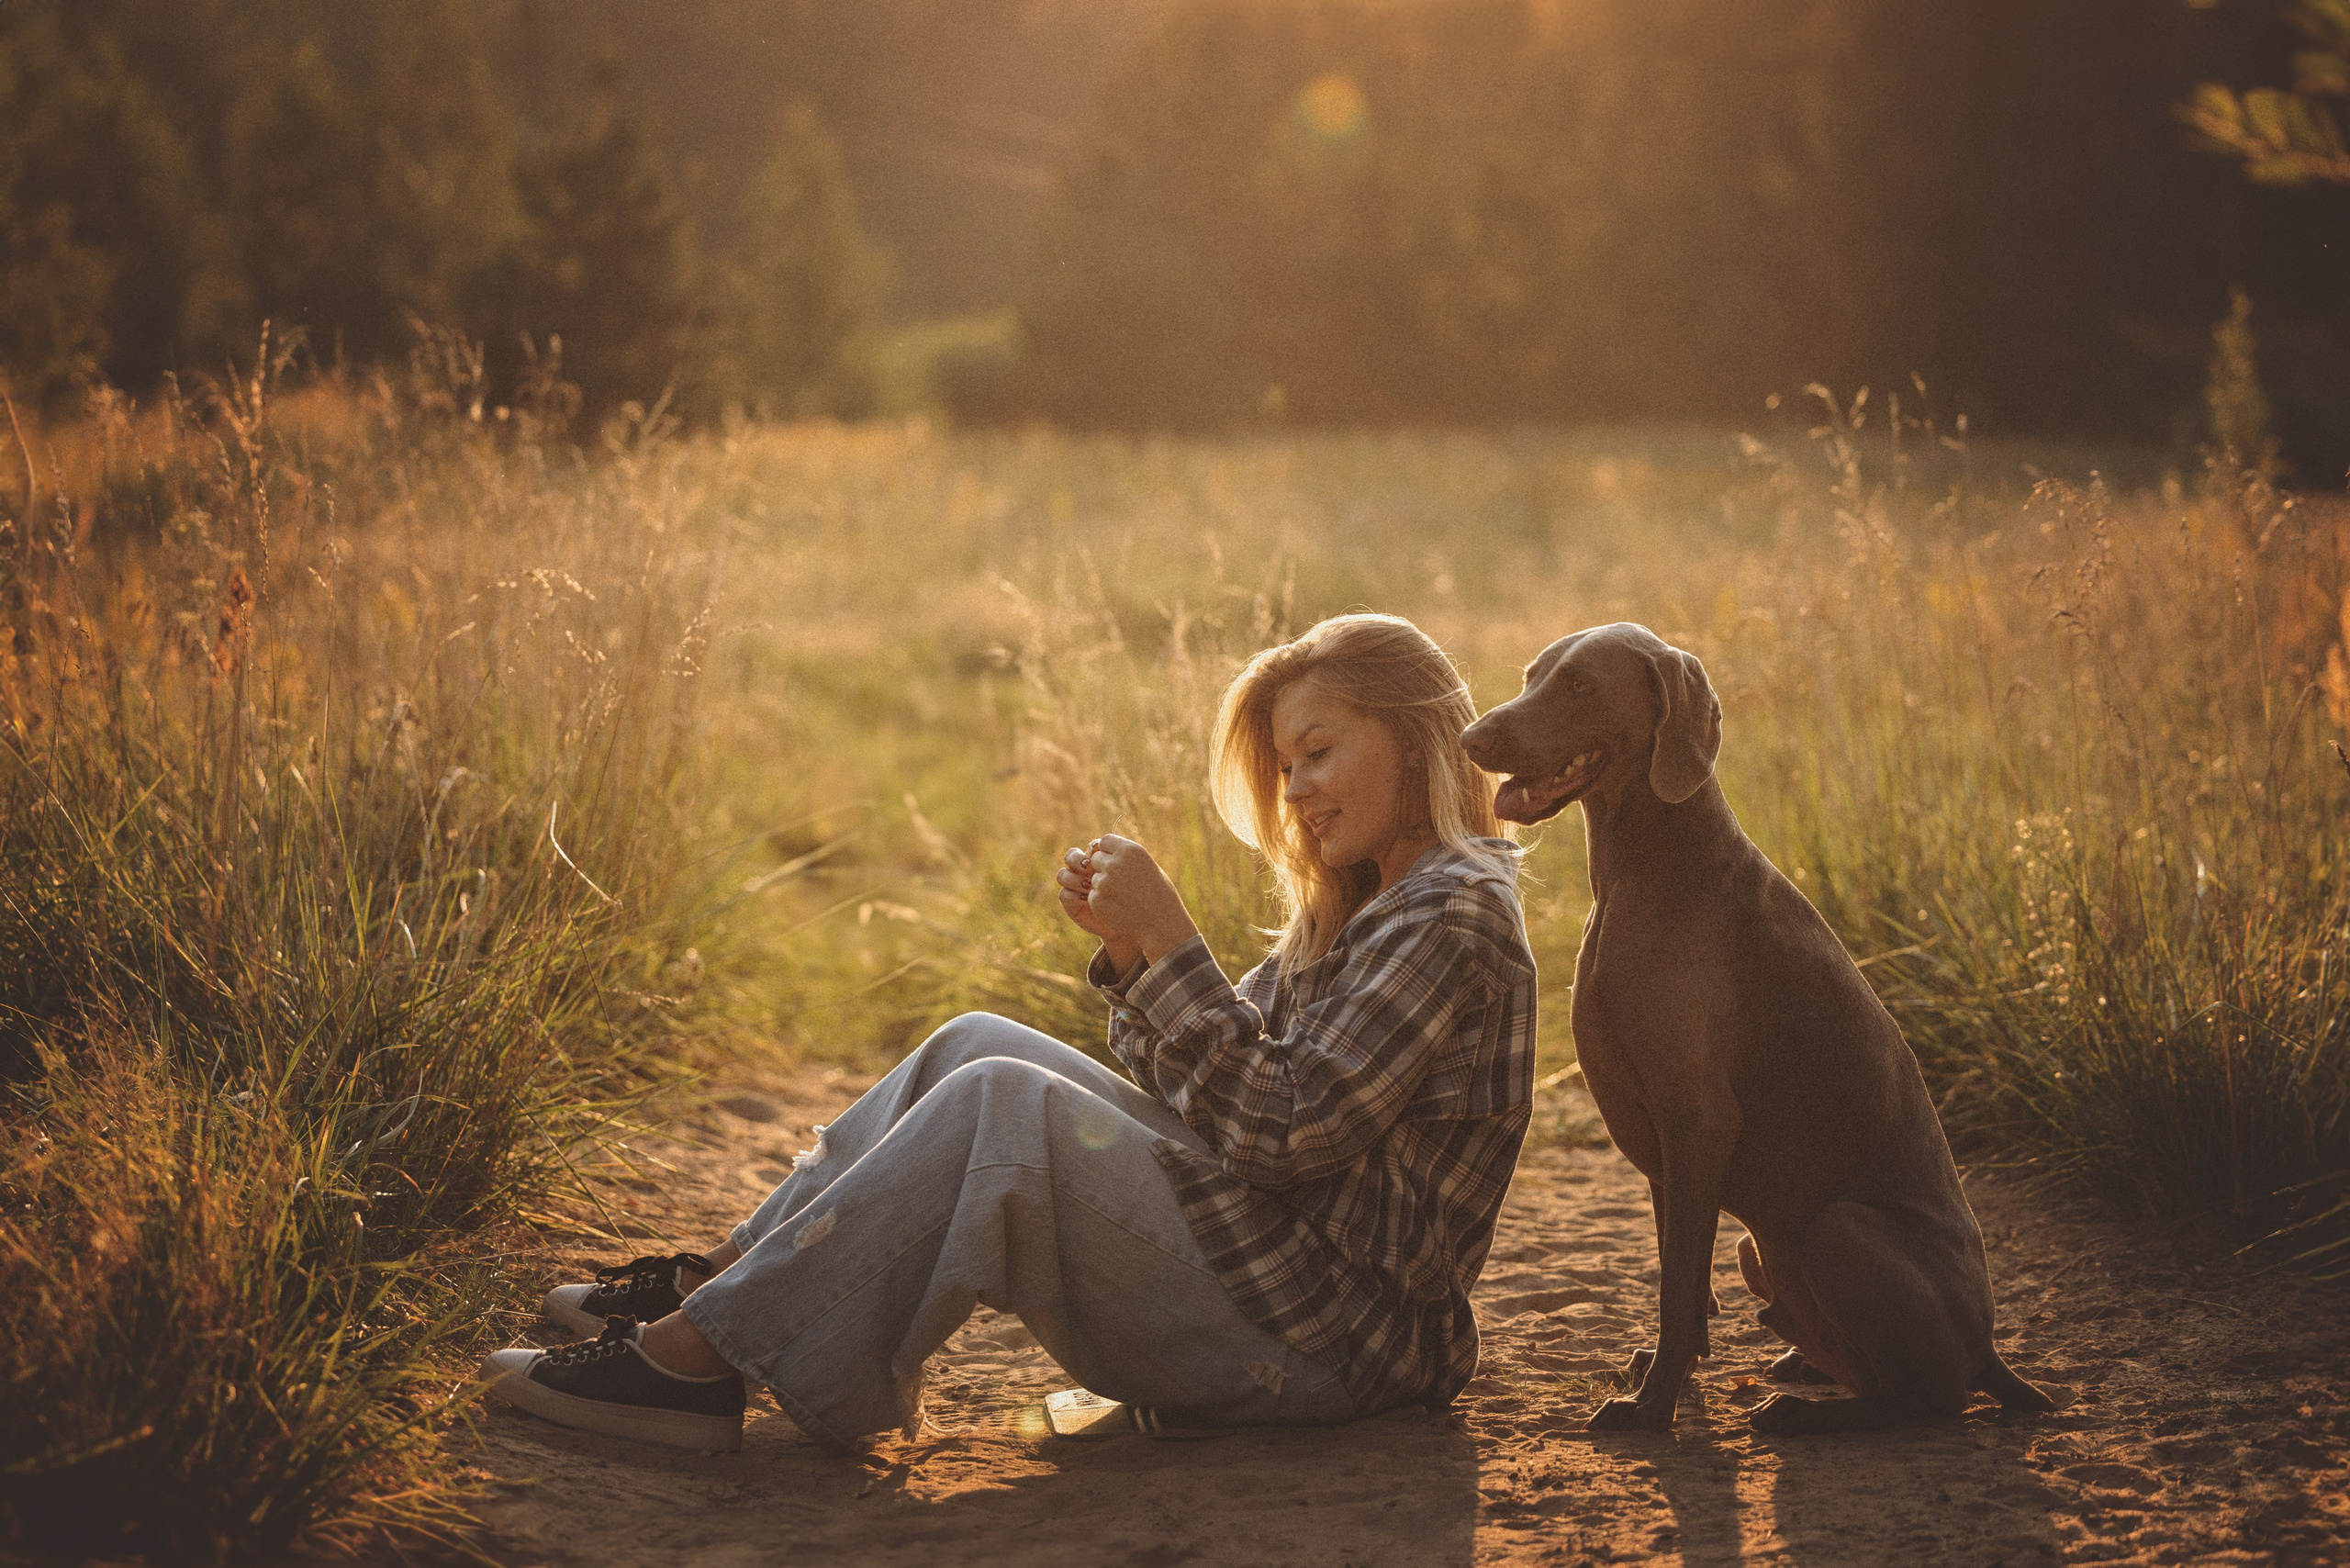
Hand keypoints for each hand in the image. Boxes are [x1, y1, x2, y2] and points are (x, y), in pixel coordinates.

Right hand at [1056, 844, 1122, 945]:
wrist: (1132, 922)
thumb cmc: (1134, 897)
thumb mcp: (1130, 876)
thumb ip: (1121, 860)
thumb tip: (1110, 846)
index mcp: (1099, 861)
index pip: (1089, 847)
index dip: (1093, 849)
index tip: (1102, 854)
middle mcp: (1083, 872)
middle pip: (1070, 856)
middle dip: (1077, 859)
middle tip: (1089, 867)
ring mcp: (1075, 887)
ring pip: (1063, 874)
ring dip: (1074, 878)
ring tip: (1088, 886)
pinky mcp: (1071, 904)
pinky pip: (1064, 895)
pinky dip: (1073, 895)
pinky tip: (1086, 898)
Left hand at [1073, 834, 1197, 964]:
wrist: (1161, 923)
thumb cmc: (1158, 893)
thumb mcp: (1146, 864)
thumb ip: (1124, 855)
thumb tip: (1098, 847)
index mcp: (1130, 851)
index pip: (1105, 841)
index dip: (1108, 851)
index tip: (1115, 861)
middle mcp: (1114, 864)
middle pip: (1095, 859)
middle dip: (1103, 868)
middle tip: (1120, 882)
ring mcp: (1104, 883)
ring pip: (1094, 879)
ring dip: (1103, 886)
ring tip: (1124, 897)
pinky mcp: (1097, 900)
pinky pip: (1093, 896)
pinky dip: (1102, 902)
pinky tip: (1119, 908)